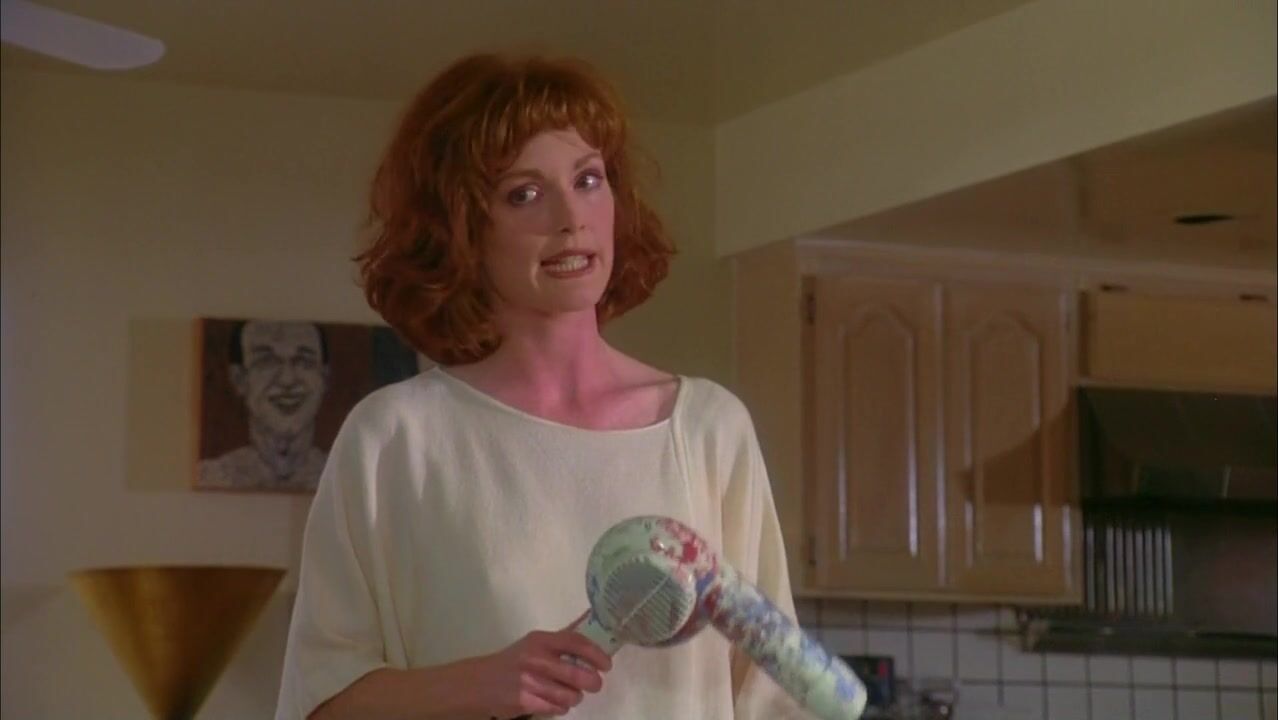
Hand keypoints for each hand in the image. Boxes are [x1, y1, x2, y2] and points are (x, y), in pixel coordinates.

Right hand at [475, 618, 613, 717]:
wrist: (480, 682)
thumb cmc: (515, 661)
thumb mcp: (535, 643)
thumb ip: (562, 640)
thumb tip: (594, 621)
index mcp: (541, 640)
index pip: (575, 642)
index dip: (596, 654)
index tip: (606, 665)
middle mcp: (535, 658)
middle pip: (577, 674)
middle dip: (592, 682)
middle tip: (594, 684)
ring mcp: (530, 682)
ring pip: (571, 695)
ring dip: (576, 696)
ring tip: (571, 694)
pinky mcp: (525, 702)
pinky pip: (558, 708)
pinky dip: (561, 707)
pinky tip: (555, 702)